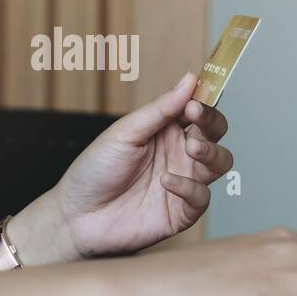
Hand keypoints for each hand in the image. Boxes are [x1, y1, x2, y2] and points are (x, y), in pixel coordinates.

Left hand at [51, 71, 233, 258]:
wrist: (76, 215)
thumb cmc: (95, 171)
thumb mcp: (125, 133)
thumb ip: (160, 109)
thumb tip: (189, 79)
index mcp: (165, 131)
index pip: (197, 110)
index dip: (202, 103)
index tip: (193, 102)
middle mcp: (178, 154)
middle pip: (215, 133)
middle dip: (212, 124)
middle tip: (195, 121)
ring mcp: (183, 182)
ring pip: (220, 163)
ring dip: (212, 152)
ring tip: (192, 148)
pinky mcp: (181, 212)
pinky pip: (201, 197)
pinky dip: (189, 187)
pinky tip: (166, 181)